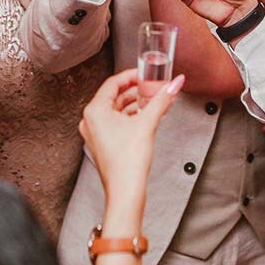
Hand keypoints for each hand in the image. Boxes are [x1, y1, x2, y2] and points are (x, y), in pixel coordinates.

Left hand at [79, 68, 183, 203]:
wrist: (125, 191)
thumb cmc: (128, 162)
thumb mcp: (147, 123)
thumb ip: (162, 100)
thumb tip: (174, 84)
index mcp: (94, 111)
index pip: (113, 83)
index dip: (131, 76)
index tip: (145, 73)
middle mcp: (90, 121)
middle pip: (113, 96)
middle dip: (135, 90)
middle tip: (151, 86)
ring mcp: (95, 133)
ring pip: (115, 109)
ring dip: (133, 103)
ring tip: (151, 100)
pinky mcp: (102, 143)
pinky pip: (115, 122)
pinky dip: (129, 116)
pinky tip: (144, 117)